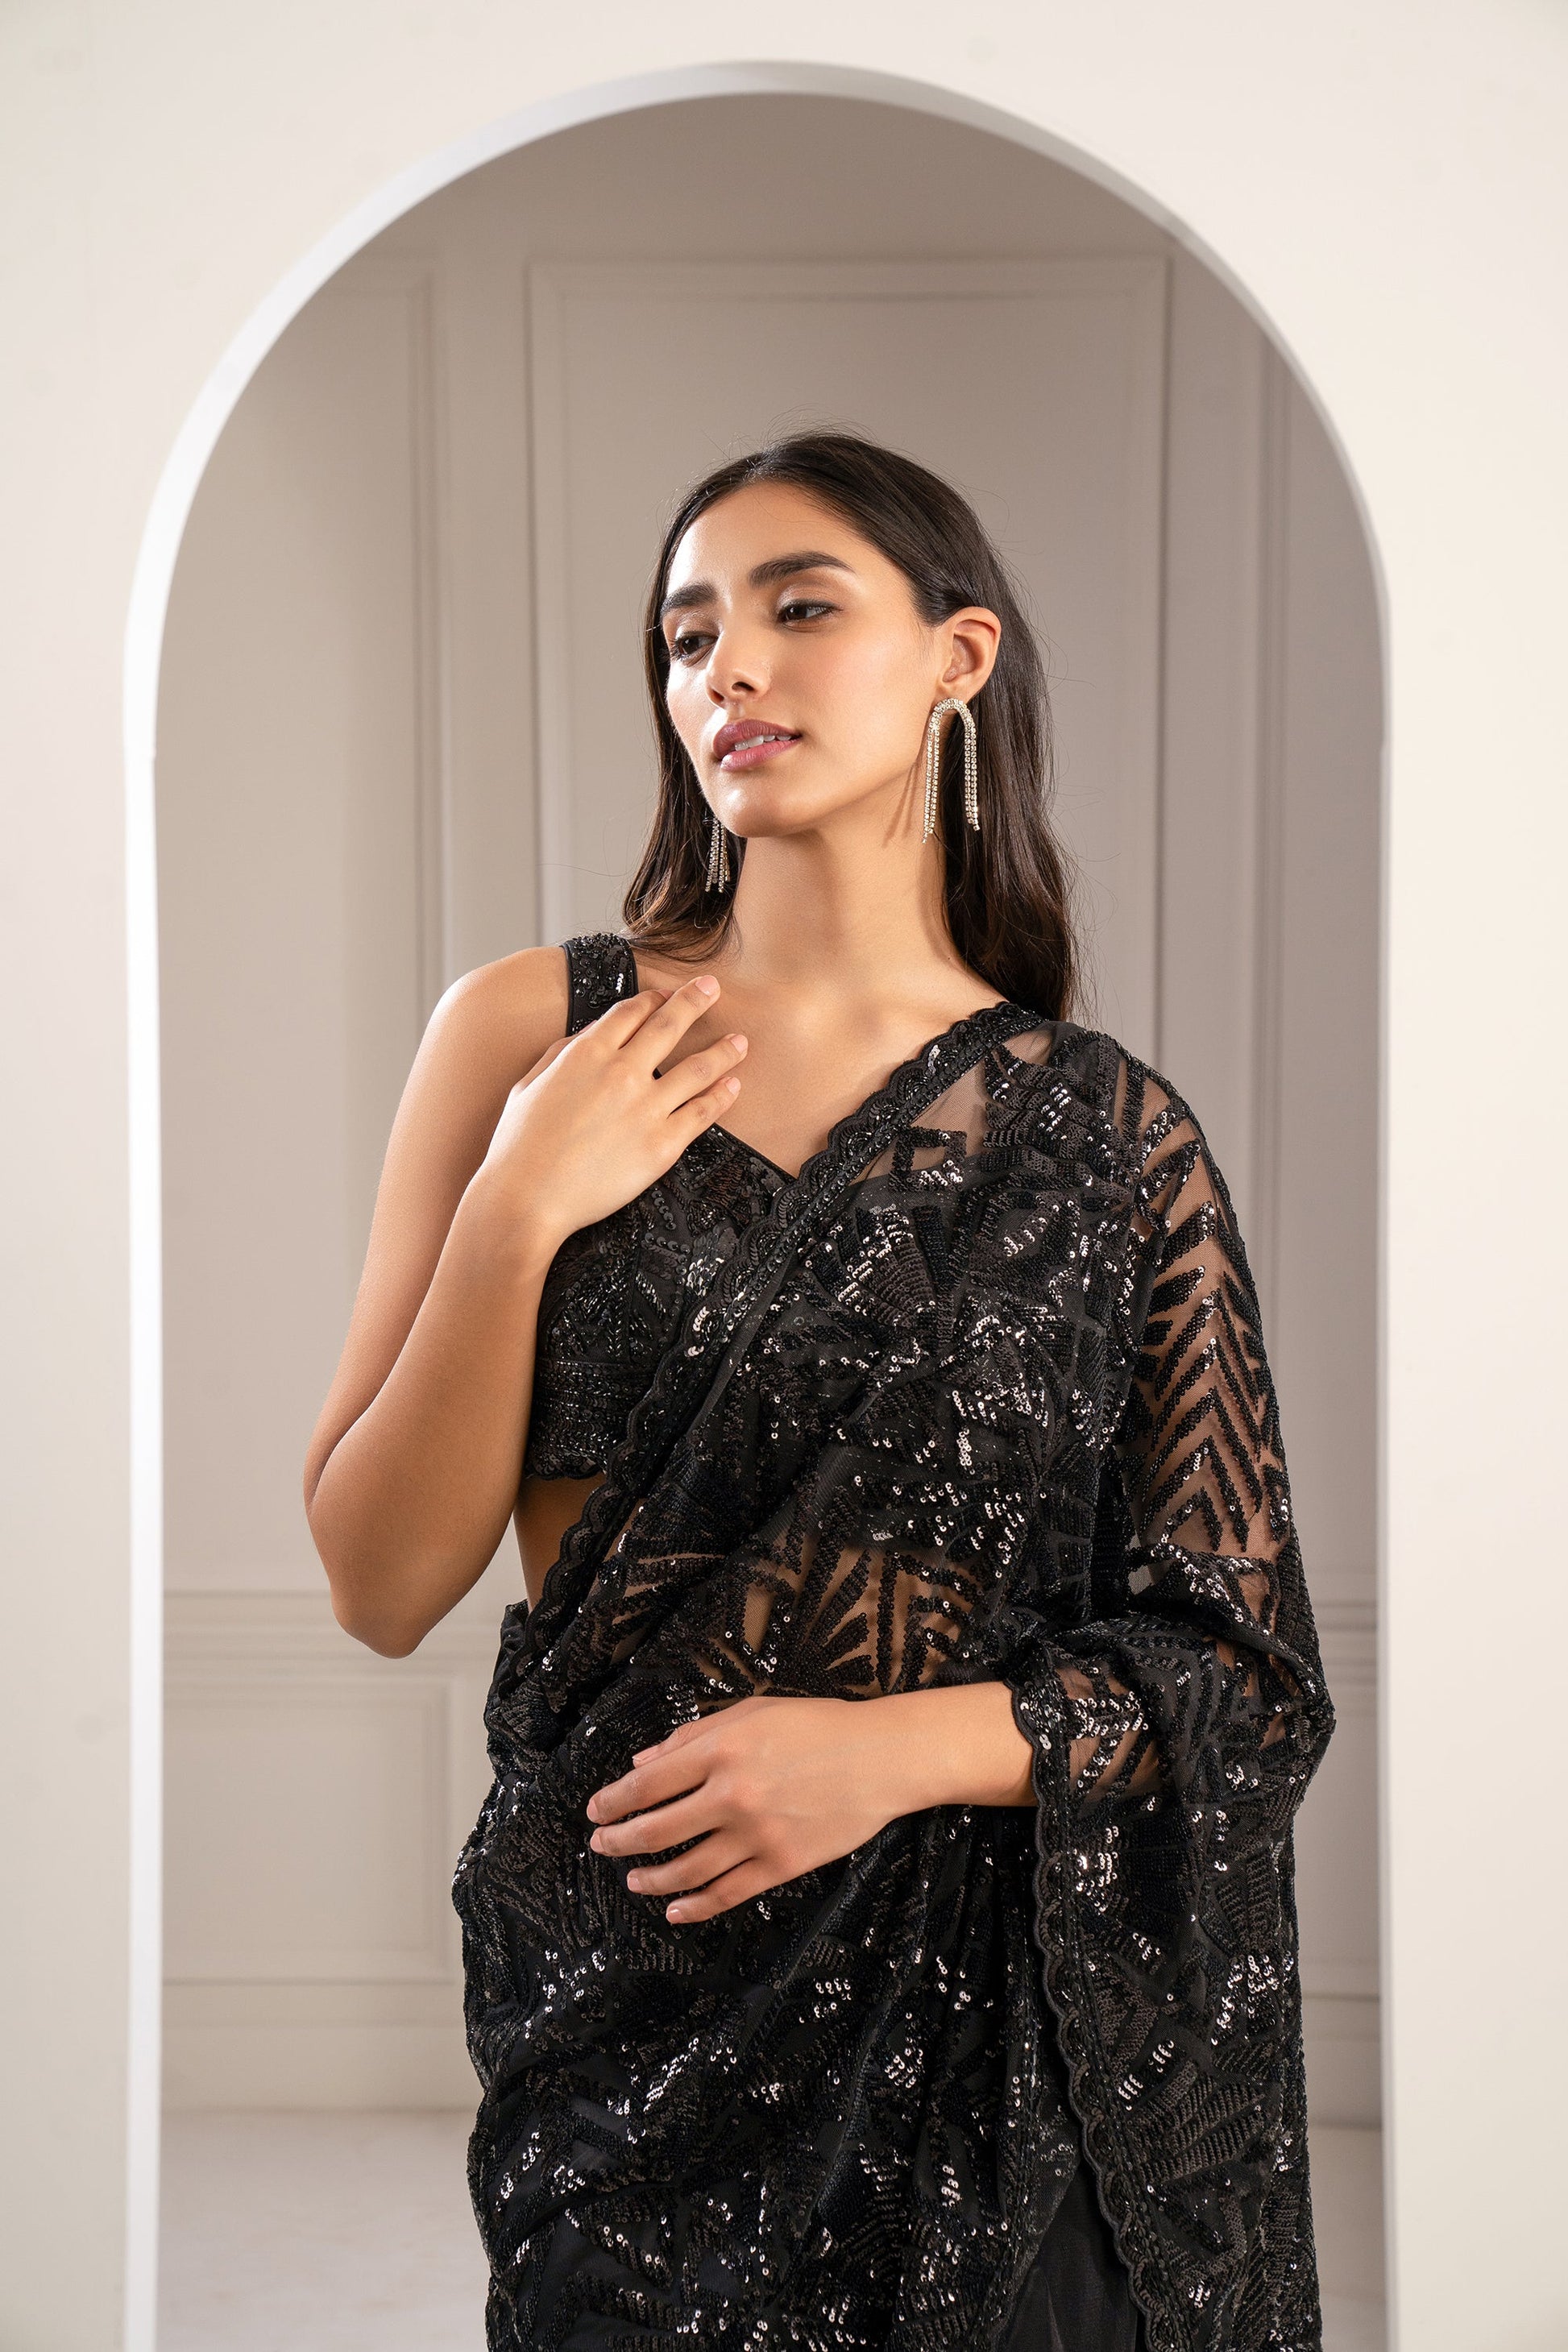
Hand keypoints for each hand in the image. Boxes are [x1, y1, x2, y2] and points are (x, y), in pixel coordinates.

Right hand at [476, 974, 745, 1254]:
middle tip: (712, 987)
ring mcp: (646, 1108)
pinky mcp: (662, 1144)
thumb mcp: (529, 1085)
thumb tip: (587, 1035)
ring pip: (698, 1067)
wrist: (527, 1198)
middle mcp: (622, 1072)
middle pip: (669, 1025)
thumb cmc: (520, 1146)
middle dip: (695, 1000)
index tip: (667, 995)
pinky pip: (702, 1113)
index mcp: (586, 1053)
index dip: (653, 999)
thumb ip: (560, 1054)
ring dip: (723, 1050)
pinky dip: (722, 1096)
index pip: (630, 1012)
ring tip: (740, 1041)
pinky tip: (733, 1086)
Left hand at [584, 1694, 910, 1923]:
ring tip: (634, 1881)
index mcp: (720, 1750)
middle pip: (656, 1830)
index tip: (595, 1811)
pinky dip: (695, 1907)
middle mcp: (731, 1795)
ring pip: (686, 1870)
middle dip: (618, 1842)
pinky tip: (675, 1910)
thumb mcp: (751, 1713)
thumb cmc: (817, 1725)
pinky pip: (726, 1893)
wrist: (881, 1758)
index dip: (612, 1801)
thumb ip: (693, 1736)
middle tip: (600, 1846)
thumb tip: (642, 1764)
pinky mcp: (780, 1865)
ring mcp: (755, 1835)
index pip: (647, 1784)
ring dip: (651, 1879)